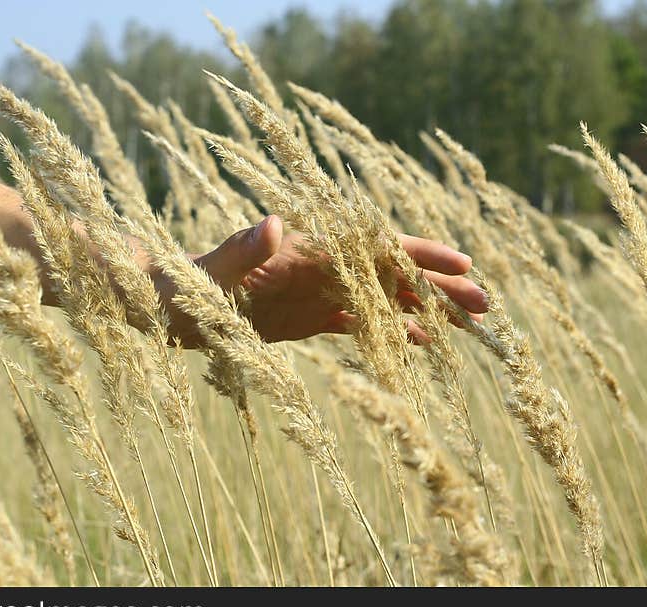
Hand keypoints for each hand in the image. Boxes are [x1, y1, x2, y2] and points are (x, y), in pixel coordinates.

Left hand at [165, 215, 487, 346]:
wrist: (160, 306)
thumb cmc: (179, 286)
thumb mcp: (207, 273)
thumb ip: (241, 249)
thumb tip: (274, 222)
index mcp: (306, 249)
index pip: (374, 246)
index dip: (419, 254)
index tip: (462, 263)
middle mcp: (320, 267)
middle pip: (391, 273)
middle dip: (439, 285)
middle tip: (486, 305)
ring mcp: (316, 293)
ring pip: (382, 299)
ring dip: (425, 309)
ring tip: (468, 326)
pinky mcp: (307, 319)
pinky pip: (358, 324)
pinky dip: (391, 332)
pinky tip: (422, 343)